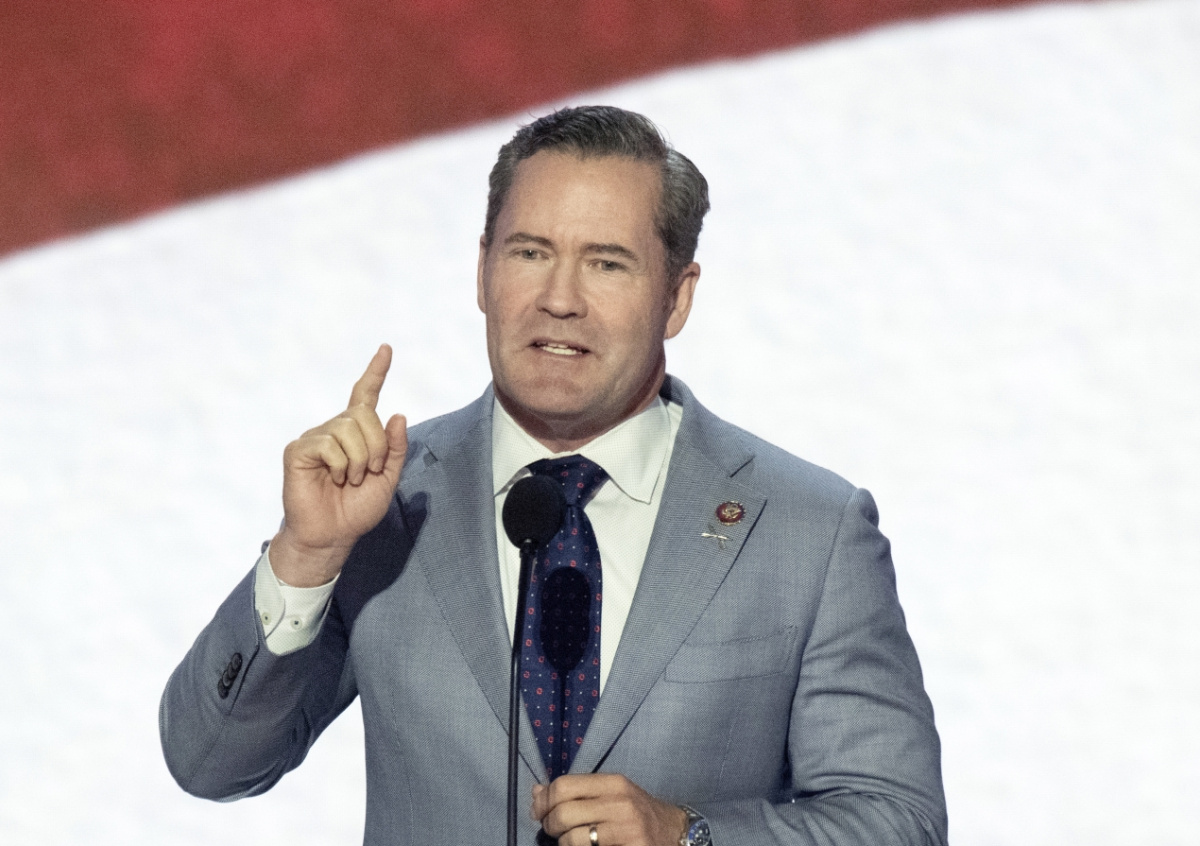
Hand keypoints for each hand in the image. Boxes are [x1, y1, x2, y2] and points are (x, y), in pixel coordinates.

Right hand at [270, 344, 407, 586]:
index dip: (376, 371)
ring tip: (350, 479)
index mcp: (357, 434)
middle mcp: (334, 429)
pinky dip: (340, 465)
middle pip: (364, 415)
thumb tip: (397, 415)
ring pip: (347, 428)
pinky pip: (328, 444)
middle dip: (376, 447)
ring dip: (359, 460)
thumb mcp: (388, 478)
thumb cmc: (357, 509)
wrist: (333, 536)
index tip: (386, 348)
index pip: (365, 395)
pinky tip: (334, 479)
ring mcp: (315, 438)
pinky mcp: (298, 451)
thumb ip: (395, 448)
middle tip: (368, 473)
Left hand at [532, 774, 687, 845]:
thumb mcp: (612, 793)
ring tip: (570, 842)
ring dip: (563, 843)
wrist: (675, 833)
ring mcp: (626, 830)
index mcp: (613, 783)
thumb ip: (577, 791)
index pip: (564, 786)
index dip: (544, 801)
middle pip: (563, 812)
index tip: (539, 812)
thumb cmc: (637, 813)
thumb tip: (537, 792)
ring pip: (571, 839)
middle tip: (553, 831)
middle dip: (549, 825)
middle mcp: (620, 803)